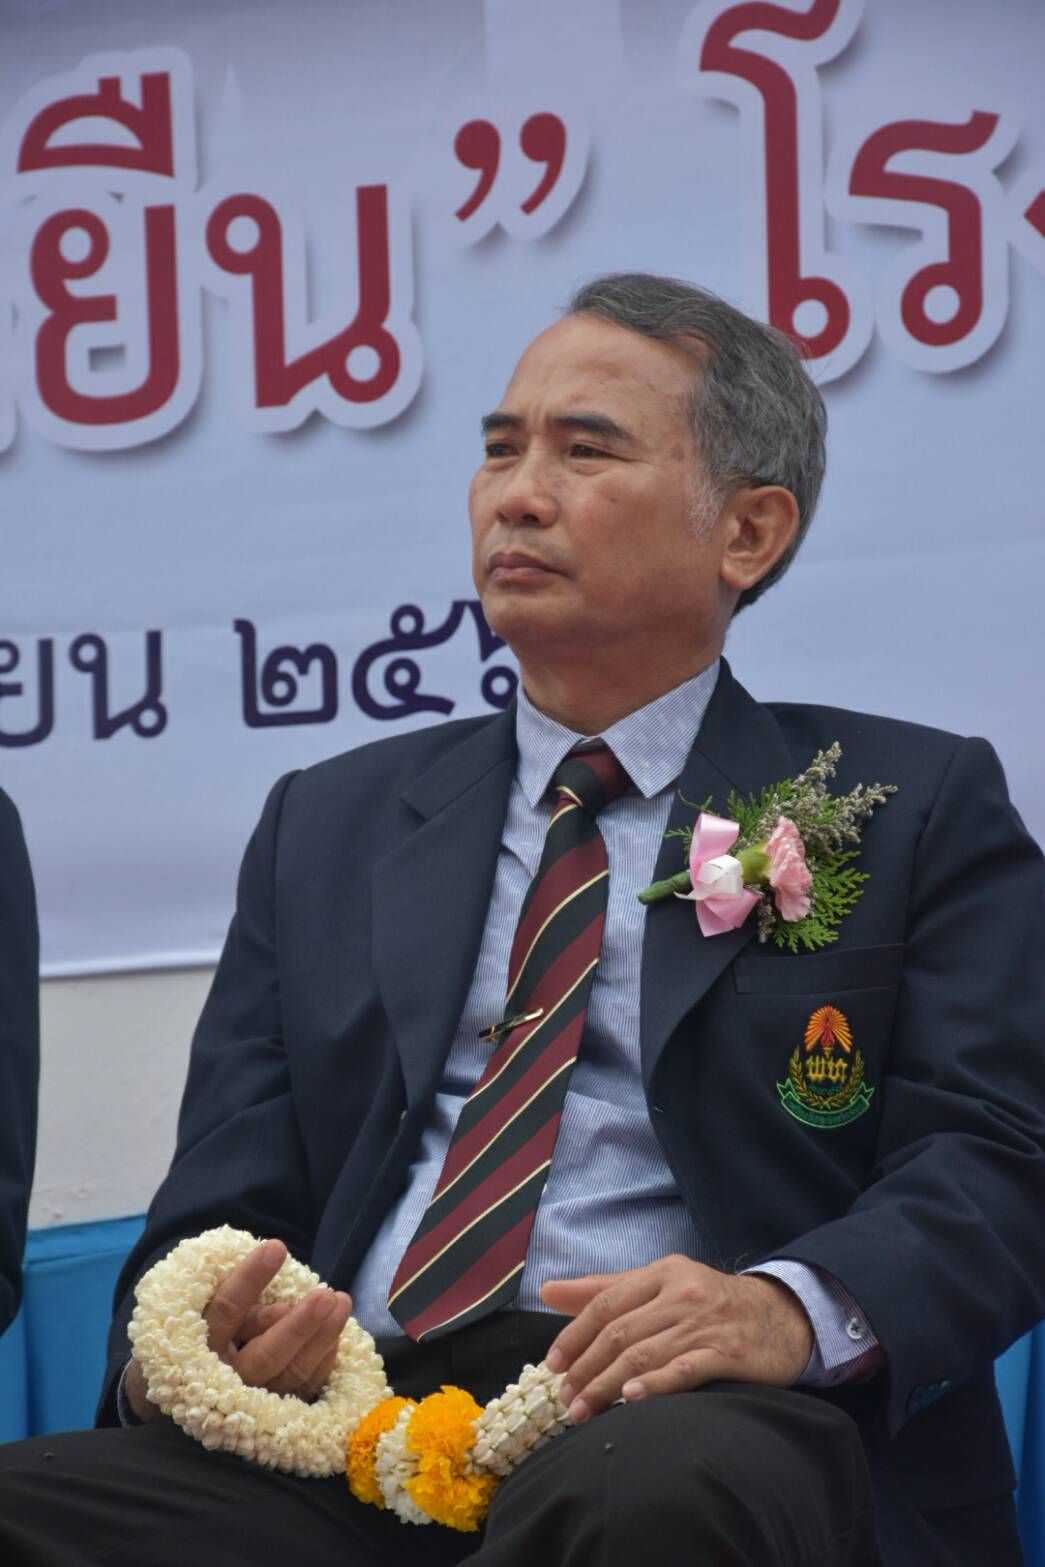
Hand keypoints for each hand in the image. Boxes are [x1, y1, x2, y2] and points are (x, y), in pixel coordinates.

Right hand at [126, 1239, 351, 1420]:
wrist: (178, 1387)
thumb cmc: (201, 1329)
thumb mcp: (204, 1307)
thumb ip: (237, 1299)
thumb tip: (280, 1295)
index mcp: (200, 1346)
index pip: (226, 1310)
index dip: (251, 1279)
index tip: (276, 1247)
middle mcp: (225, 1379)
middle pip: (266, 1356)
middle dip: (299, 1325)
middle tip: (326, 1294)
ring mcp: (251, 1401)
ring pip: (291, 1374)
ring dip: (321, 1338)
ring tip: (340, 1301)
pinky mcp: (273, 1413)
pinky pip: (305, 1388)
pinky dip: (323, 1361)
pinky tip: (336, 1336)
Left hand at [540, 1254, 812, 1423]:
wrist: (783, 1316)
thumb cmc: (711, 1302)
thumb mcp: (662, 1283)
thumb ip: (606, 1288)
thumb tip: (548, 1290)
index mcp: (663, 1272)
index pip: (607, 1302)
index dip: (575, 1334)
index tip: (552, 1365)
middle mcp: (682, 1293)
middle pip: (621, 1332)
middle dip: (587, 1367)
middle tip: (565, 1398)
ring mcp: (706, 1323)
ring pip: (645, 1353)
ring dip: (607, 1385)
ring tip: (583, 1411)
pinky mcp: (729, 1353)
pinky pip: (685, 1368)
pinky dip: (655, 1384)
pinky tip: (631, 1399)